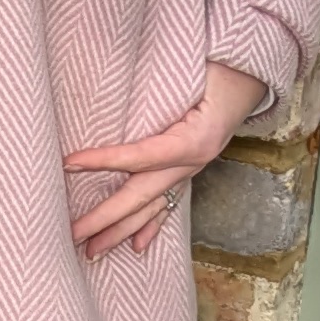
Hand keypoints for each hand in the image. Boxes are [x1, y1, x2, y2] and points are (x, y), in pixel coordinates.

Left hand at [66, 63, 269, 256]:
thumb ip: (156, 82)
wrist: (250, 75)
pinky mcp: (189, 171)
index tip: (69, 162)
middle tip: (73, 234)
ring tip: (93, 251)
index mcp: (193, 141)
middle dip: (105, 218)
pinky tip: (137, 246)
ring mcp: (192, 171)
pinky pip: (168, 205)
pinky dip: (150, 225)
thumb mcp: (189, 70)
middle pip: (141, 195)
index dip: (103, 161)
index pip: (140, 156)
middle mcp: (193, 163)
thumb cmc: (218, 69)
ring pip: (151, 207)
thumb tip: (115, 84)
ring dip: (120, 231)